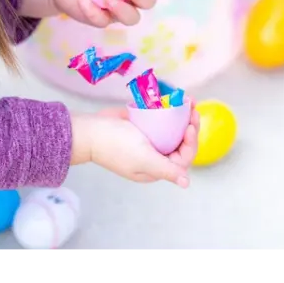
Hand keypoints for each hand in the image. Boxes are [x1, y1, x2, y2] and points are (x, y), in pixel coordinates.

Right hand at [71, 104, 199, 187]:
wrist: (90, 130)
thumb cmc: (116, 146)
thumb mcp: (144, 160)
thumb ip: (166, 170)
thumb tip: (186, 183)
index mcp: (156, 167)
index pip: (182, 158)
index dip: (190, 143)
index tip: (189, 126)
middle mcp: (154, 155)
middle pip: (179, 142)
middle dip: (189, 126)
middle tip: (193, 109)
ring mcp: (147, 139)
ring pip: (171, 129)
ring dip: (182, 116)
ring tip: (188, 101)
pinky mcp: (141, 125)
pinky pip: (159, 118)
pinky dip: (167, 109)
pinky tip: (173, 99)